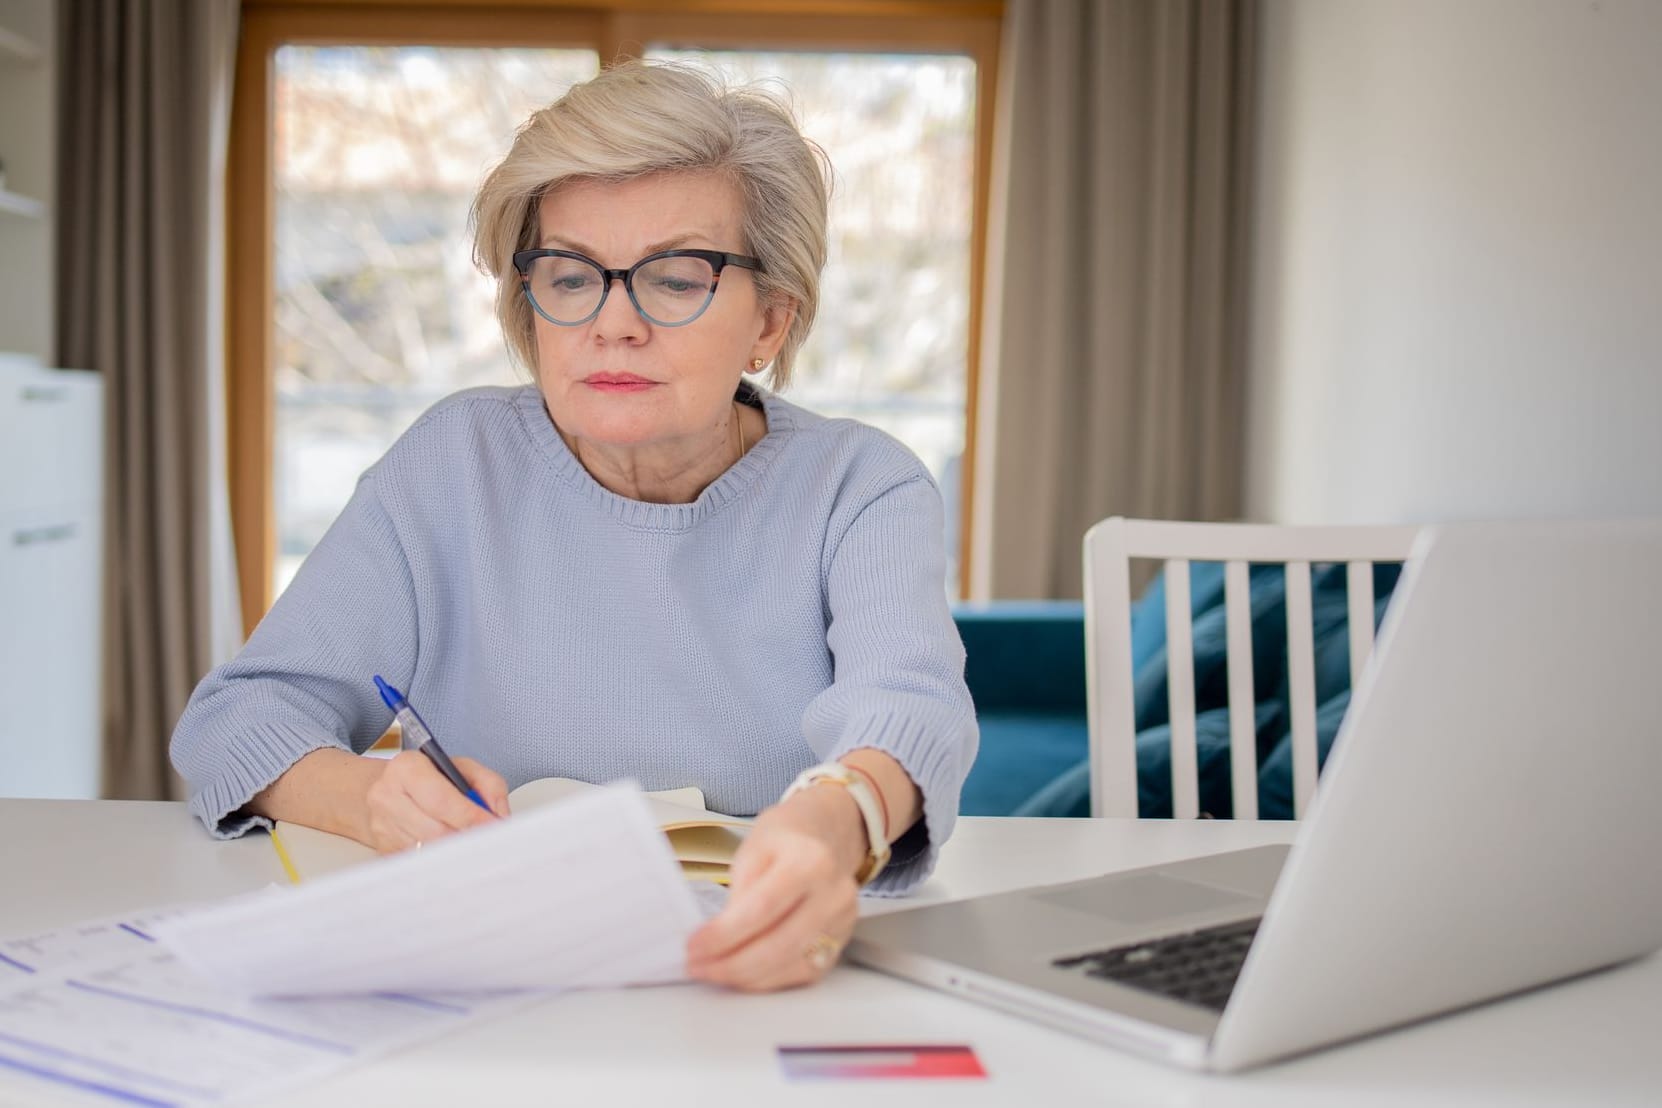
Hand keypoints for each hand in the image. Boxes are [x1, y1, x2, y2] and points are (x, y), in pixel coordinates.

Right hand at [360, 751, 508, 853]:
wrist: (390, 790)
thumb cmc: (430, 778)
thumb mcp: (464, 768)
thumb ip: (489, 785)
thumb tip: (499, 815)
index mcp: (407, 768)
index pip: (441, 800)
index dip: (471, 817)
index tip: (493, 826)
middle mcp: (387, 796)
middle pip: (436, 831)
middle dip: (467, 837)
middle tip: (488, 841)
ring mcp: (382, 826)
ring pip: (429, 850)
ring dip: (456, 851)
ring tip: (471, 844)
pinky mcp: (384, 850)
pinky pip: (420, 863)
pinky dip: (442, 861)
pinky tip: (452, 852)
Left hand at [684, 784, 866, 990]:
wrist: (824, 837)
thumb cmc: (784, 841)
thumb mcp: (752, 850)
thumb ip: (738, 893)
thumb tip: (717, 938)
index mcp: (811, 861)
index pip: (762, 908)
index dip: (724, 934)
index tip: (693, 946)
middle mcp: (834, 894)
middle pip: (779, 944)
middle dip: (730, 963)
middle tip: (697, 966)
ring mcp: (842, 922)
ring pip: (791, 965)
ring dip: (745, 977)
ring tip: (713, 971)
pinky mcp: (841, 942)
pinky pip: (801, 973)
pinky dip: (767, 980)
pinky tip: (742, 975)